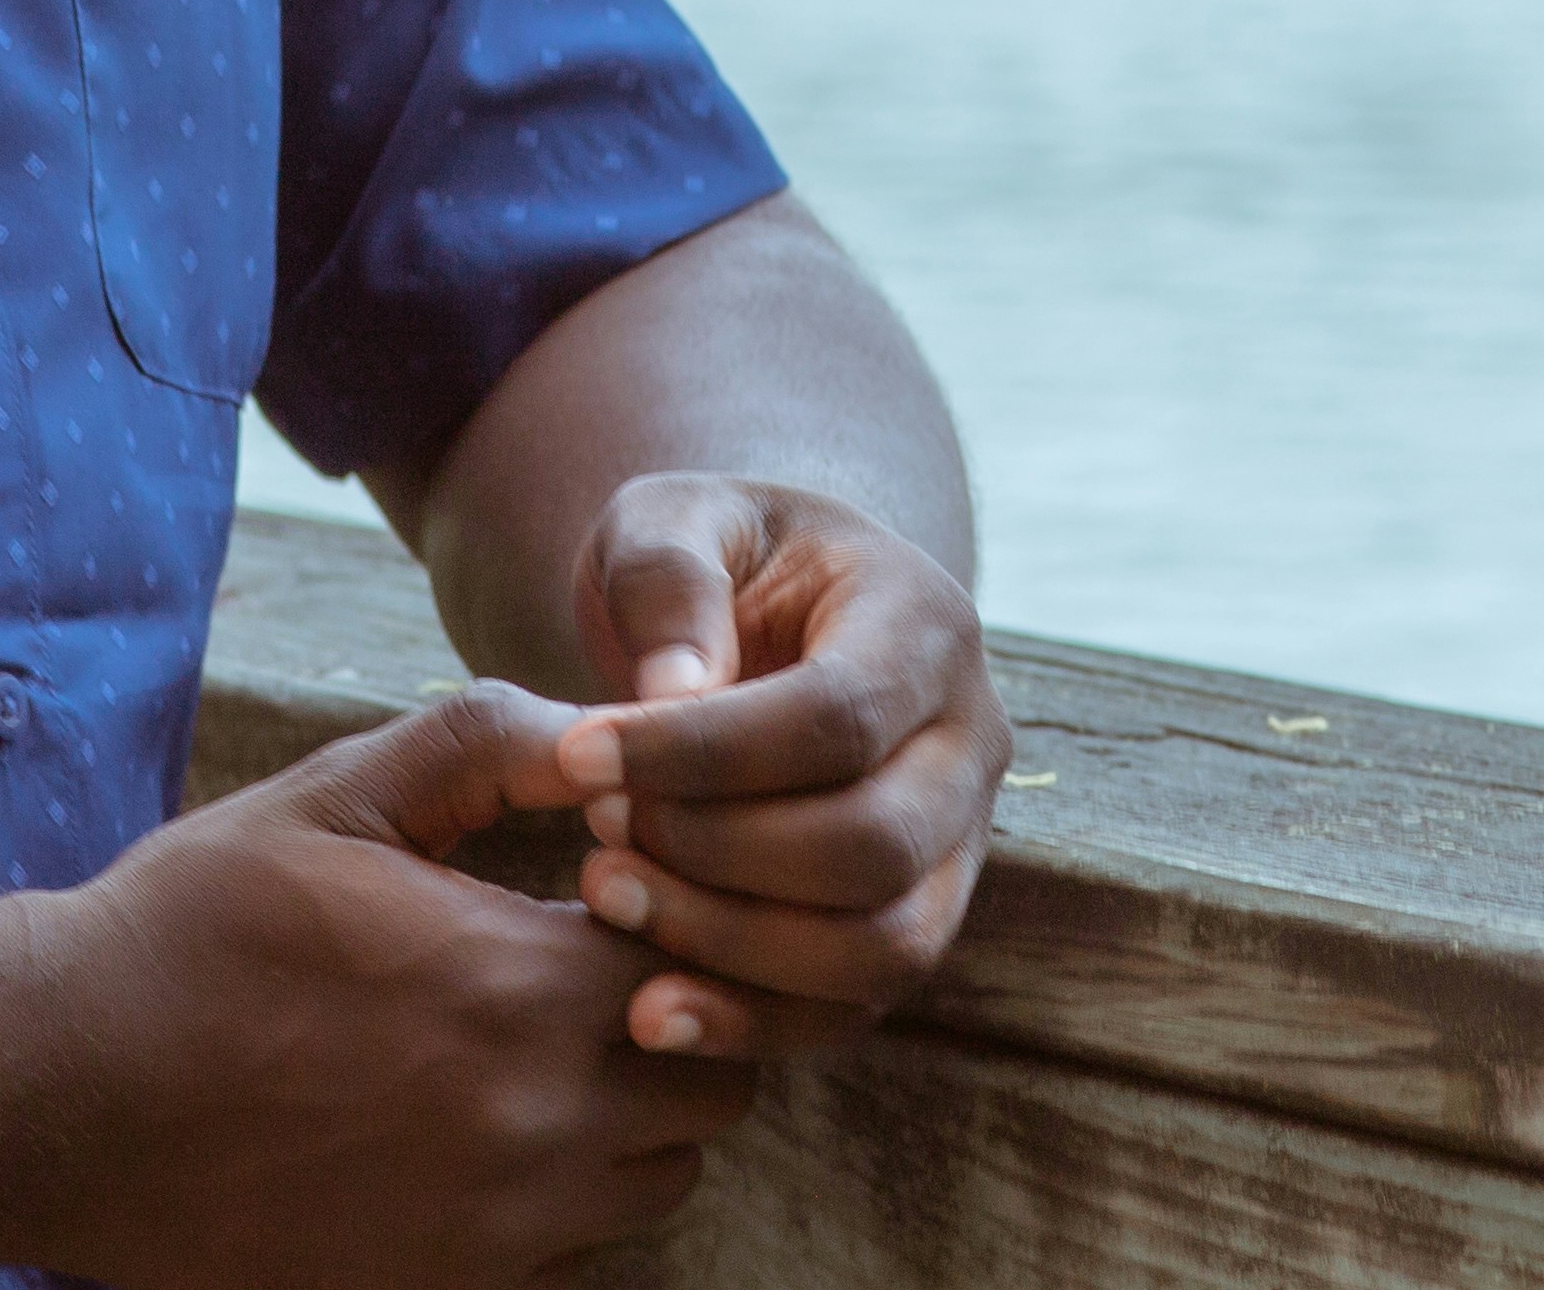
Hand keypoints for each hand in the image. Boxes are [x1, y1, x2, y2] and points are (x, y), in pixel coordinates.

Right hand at [33, 679, 760, 1289]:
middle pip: (712, 1086)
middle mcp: (532, 1129)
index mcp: (517, 991)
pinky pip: (573, 1259)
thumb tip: (605, 730)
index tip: (609, 894)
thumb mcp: (334, 795)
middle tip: (595, 969)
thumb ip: (485, 743)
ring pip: (657, 1181)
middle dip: (682, 1017)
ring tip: (534, 1051)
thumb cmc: (194, 927)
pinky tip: (476, 1132)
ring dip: (631, 1114)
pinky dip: (561, 1201)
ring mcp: (493, 1236)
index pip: (711, 965)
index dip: (679, 918)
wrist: (62, 1091)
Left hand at [546, 475, 1007, 1056]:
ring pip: (882, 948)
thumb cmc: (707, 560)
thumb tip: (676, 694)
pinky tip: (645, 1011)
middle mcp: (971, 740)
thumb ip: (670, 579)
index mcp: (925, 622)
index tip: (573, 756)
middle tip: (595, 827)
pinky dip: (752, 1024)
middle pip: (874, 846)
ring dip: (730, 945)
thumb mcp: (671, 519)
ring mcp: (956, 845)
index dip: (701, 751)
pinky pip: (856, 1008)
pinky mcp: (915, 922)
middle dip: (716, 854)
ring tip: (605, 896)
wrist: (754, 612)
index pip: (837, 714)